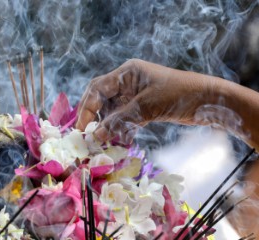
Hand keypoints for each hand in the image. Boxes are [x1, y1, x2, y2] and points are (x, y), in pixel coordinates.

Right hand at [76, 59, 222, 142]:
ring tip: (105, 143)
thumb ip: (119, 120)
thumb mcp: (146, 107)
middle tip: (88, 136)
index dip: (86, 108)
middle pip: (102, 99)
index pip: (97, 88)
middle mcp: (128, 82)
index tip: (81, 128)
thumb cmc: (178, 95)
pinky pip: (125, 118)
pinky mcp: (143, 107)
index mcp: (127, 73)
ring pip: (113, 111)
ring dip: (108, 127)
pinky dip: (121, 129)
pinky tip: (122, 141)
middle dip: (94, 118)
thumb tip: (96, 136)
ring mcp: (135, 95)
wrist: (208, 101)